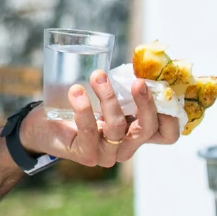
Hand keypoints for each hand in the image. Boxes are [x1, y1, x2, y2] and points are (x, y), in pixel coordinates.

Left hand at [19, 70, 179, 168]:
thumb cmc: (79, 105)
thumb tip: (143, 60)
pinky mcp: (87, 155)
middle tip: (137, 81)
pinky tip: (77, 91)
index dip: (172, 116)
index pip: (167, 135)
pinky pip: (90, 131)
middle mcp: (126, 146)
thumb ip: (125, 85)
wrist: (44, 124)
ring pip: (117, 127)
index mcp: (136, 133)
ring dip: (108, 97)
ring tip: (97, 76)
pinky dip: (84, 108)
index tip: (164, 89)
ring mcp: (107, 154)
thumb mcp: (107, 94)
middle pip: (148, 129)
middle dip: (146, 103)